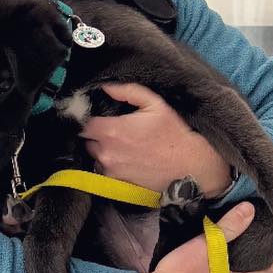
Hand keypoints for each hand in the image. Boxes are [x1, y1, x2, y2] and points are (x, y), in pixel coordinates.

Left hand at [80, 81, 231, 197]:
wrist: (191, 168)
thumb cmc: (175, 135)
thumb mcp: (156, 104)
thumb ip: (127, 91)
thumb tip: (106, 87)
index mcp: (112, 131)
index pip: (81, 123)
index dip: (85, 118)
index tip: (96, 116)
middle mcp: (106, 153)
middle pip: (86, 141)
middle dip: (95, 134)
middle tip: (114, 130)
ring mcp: (111, 171)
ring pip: (95, 157)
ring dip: (102, 151)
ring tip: (122, 147)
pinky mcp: (118, 184)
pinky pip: (105, 172)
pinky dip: (111, 166)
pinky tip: (127, 160)